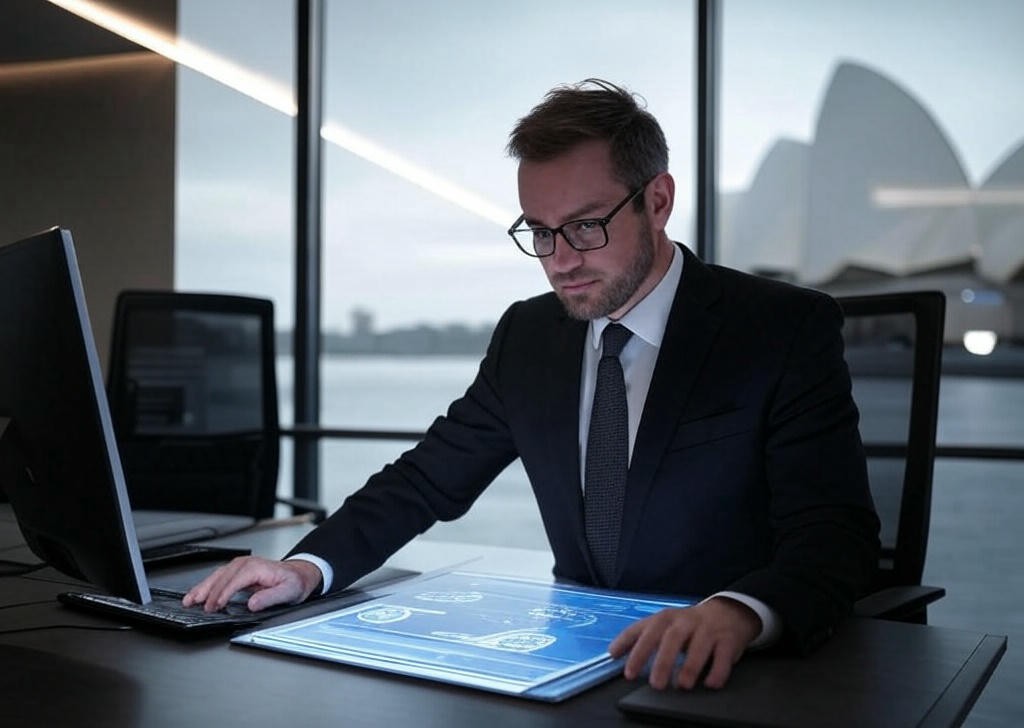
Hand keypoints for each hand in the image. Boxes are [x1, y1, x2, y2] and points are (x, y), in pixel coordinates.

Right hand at [182, 556, 321, 612]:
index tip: (214, 606)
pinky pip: (219, 577)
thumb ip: (270, 598)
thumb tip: (252, 604)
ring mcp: (241, 566)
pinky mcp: (238, 571)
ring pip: (217, 576)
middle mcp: (247, 564)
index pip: (235, 581)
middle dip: (207, 592)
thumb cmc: (294, 582)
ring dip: (202, 587)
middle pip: (222, 577)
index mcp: (257, 568)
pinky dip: (207, 585)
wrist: (300, 574)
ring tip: (189, 600)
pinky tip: (198, 594)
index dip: (223, 594)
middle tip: (196, 606)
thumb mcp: (288, 592)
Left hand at [608, 596, 760, 689]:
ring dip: (690, 666)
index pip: (646, 630)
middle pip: (672, 638)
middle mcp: (686, 622)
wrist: (728, 612)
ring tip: (682, 685)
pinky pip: (723, 656)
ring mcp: (708, 630)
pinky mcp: (728, 641)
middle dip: (663, 661)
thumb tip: (612, 652)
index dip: (635, 649)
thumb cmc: (687, 623)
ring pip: (699, 646)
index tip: (627, 671)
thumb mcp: (662, 623)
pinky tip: (710, 683)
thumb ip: (638, 635)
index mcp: (666, 618)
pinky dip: (717, 671)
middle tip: (656, 684)